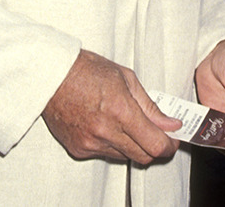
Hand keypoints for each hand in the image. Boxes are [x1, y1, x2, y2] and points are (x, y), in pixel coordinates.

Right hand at [42, 49, 180, 163]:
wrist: (51, 75)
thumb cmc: (86, 69)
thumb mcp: (125, 77)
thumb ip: (150, 105)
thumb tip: (170, 123)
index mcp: (120, 110)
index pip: (155, 144)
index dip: (169, 145)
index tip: (173, 139)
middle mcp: (105, 131)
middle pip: (143, 156)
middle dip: (155, 148)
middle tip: (158, 135)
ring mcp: (90, 143)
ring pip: (125, 156)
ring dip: (133, 145)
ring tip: (128, 124)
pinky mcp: (78, 149)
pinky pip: (105, 154)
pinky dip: (112, 144)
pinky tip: (107, 125)